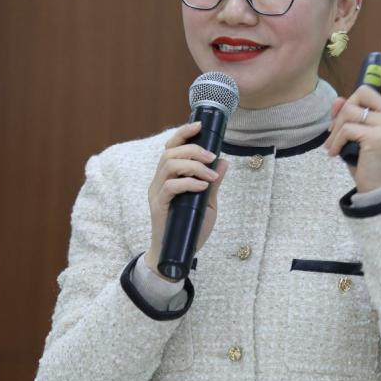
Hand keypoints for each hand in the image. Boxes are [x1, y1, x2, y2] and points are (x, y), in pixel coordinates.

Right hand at [144, 121, 228, 279]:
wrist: (177, 255)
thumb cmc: (191, 229)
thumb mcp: (208, 204)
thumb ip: (213, 184)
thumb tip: (223, 163)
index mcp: (170, 176)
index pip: (172, 147)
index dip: (183, 133)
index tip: (199, 125)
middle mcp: (160, 181)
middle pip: (170, 152)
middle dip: (192, 148)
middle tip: (212, 156)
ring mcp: (157, 192)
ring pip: (168, 165)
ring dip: (192, 165)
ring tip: (209, 175)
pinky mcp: (158, 205)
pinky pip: (170, 186)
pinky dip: (188, 182)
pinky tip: (201, 187)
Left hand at [324, 29, 380, 192]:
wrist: (379, 189)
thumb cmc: (367, 161)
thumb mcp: (356, 135)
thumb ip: (348, 115)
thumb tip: (337, 102)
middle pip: (360, 93)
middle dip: (343, 112)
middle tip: (337, 133)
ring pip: (351, 111)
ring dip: (336, 129)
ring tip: (335, 146)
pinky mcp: (380, 136)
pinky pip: (347, 128)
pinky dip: (335, 141)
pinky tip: (335, 154)